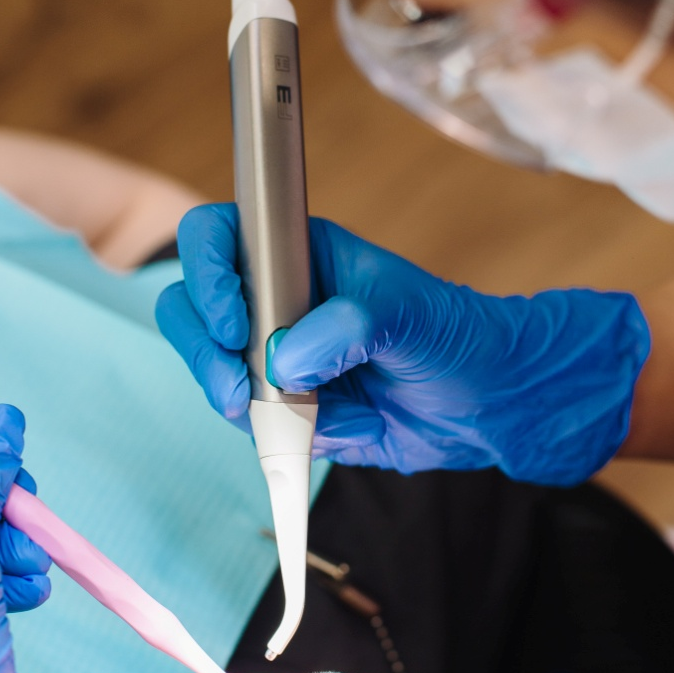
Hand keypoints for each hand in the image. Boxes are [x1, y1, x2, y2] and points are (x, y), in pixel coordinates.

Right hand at [156, 204, 649, 484]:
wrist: (484, 403)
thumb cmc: (454, 336)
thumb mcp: (408, 314)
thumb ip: (349, 326)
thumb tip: (286, 362)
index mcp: (295, 253)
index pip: (216, 237)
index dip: (206, 271)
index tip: (234, 319)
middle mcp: (271, 300)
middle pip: (189, 308)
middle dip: (203, 351)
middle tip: (237, 387)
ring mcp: (269, 354)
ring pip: (211, 371)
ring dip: (245, 400)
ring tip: (309, 414)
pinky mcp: (281, 407)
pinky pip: (249, 422)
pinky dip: (281, 435)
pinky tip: (339, 427)